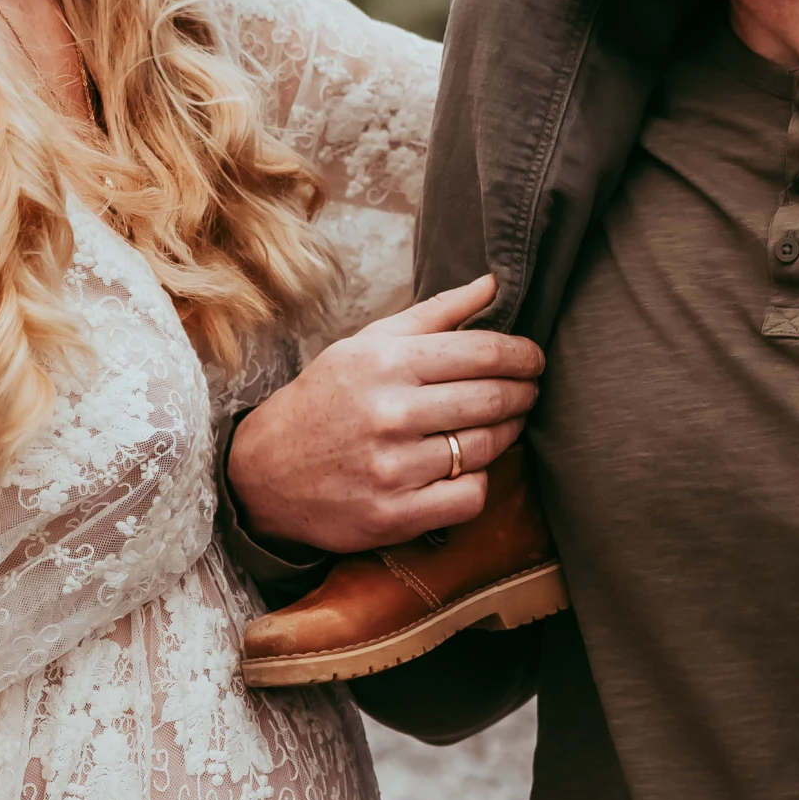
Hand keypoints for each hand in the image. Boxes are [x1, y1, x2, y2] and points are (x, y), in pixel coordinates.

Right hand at [226, 274, 543, 554]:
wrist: (264, 473)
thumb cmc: (325, 401)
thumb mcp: (366, 346)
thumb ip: (435, 314)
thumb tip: (494, 284)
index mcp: (386, 363)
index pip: (483, 353)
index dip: (522, 355)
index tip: (534, 359)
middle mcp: (390, 413)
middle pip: (492, 399)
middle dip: (524, 393)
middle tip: (529, 391)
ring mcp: (394, 468)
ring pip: (486, 447)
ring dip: (508, 434)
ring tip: (504, 424)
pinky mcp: (395, 515)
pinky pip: (469, 496)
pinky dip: (478, 481)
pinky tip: (466, 467)